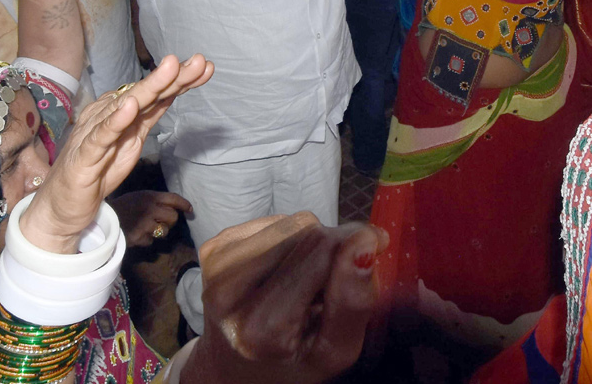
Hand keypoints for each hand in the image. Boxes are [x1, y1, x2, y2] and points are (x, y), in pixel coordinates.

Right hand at [19, 54, 213, 253]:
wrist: (61, 206)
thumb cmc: (98, 169)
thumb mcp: (133, 139)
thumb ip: (150, 114)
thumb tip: (174, 89)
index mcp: (119, 110)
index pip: (155, 91)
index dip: (180, 79)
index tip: (206, 67)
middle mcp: (107, 114)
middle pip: (145, 92)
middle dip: (172, 76)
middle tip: (198, 61)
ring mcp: (94, 133)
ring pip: (126, 106)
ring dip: (150, 87)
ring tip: (171, 68)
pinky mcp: (85, 156)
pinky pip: (101, 136)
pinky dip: (116, 121)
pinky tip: (130, 107)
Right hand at [110, 190, 192, 248]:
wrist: (102, 219)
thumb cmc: (121, 206)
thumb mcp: (138, 197)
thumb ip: (153, 201)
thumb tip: (170, 208)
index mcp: (150, 196)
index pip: (174, 198)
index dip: (184, 204)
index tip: (190, 210)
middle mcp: (151, 209)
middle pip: (173, 217)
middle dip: (171, 221)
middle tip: (163, 223)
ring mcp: (145, 223)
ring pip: (164, 231)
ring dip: (159, 232)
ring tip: (148, 229)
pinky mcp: (138, 237)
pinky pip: (150, 241)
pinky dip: (146, 240)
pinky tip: (138, 235)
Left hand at [182, 214, 385, 383]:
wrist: (230, 370)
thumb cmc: (289, 366)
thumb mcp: (334, 353)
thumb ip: (353, 302)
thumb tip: (367, 242)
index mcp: (262, 327)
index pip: (322, 251)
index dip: (356, 244)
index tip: (378, 246)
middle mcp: (230, 291)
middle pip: (308, 232)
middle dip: (333, 248)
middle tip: (330, 285)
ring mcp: (217, 265)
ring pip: (293, 223)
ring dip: (310, 244)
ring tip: (304, 282)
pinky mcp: (213, 248)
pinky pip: (274, 222)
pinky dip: (289, 240)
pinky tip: (283, 270)